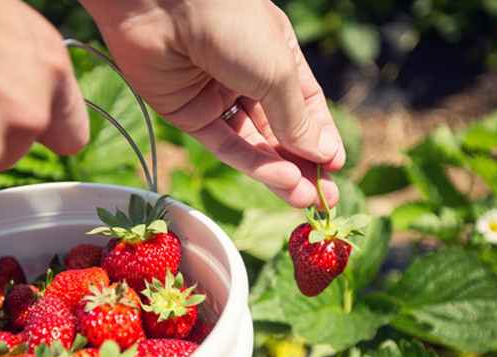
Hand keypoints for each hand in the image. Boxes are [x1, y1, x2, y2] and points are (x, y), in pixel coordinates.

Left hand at [80, 0, 344, 207]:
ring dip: (279, 171)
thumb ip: (297, 118)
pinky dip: (250, 163)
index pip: (304, 104)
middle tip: (323, 198)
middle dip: (301, 163)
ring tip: (304, 198)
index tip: (335, 167)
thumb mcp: (277, 71)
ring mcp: (215, 96)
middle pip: (278, 129)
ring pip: (252, 142)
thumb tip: (323, 155)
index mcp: (275, 54)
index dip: (319, 136)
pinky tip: (279, 179)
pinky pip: (223, 144)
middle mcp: (246, 75)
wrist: (162, 4)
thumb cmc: (231, 23)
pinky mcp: (186, 113)